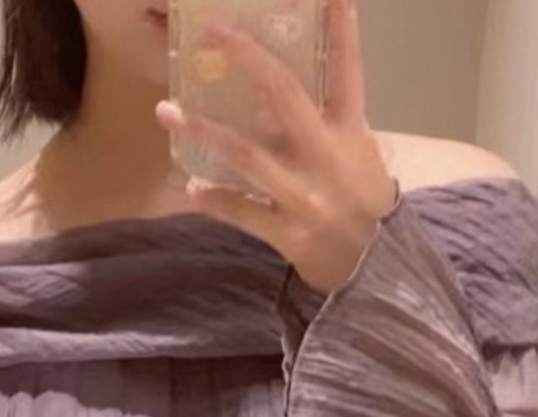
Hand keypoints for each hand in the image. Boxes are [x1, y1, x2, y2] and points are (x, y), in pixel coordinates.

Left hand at [155, 0, 397, 293]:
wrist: (371, 265)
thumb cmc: (361, 200)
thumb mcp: (361, 154)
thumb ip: (329, 121)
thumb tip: (278, 87)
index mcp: (350, 133)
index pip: (347, 72)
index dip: (340, 30)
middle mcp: (327, 158)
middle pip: (284, 95)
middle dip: (246, 57)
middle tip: (211, 31)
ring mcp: (305, 196)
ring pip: (246, 154)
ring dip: (202, 130)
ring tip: (167, 110)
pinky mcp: (288, 233)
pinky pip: (242, 210)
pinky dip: (214, 198)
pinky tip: (190, 185)